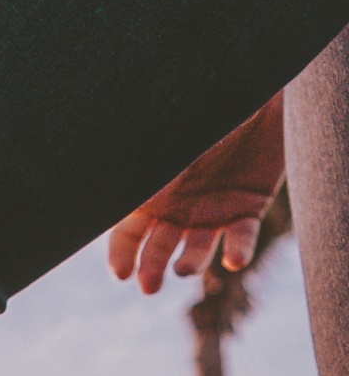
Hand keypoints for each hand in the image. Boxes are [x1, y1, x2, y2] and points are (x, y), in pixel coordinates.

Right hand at [108, 93, 284, 293]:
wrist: (261, 89)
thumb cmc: (213, 104)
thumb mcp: (175, 134)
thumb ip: (151, 162)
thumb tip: (114, 186)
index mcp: (155, 189)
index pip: (129, 231)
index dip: (122, 254)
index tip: (121, 273)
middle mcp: (181, 206)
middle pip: (158, 249)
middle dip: (151, 269)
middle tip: (150, 285)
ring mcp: (215, 210)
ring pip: (197, 252)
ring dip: (190, 265)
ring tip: (184, 269)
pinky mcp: (249, 209)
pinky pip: (242, 240)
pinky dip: (238, 252)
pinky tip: (234, 260)